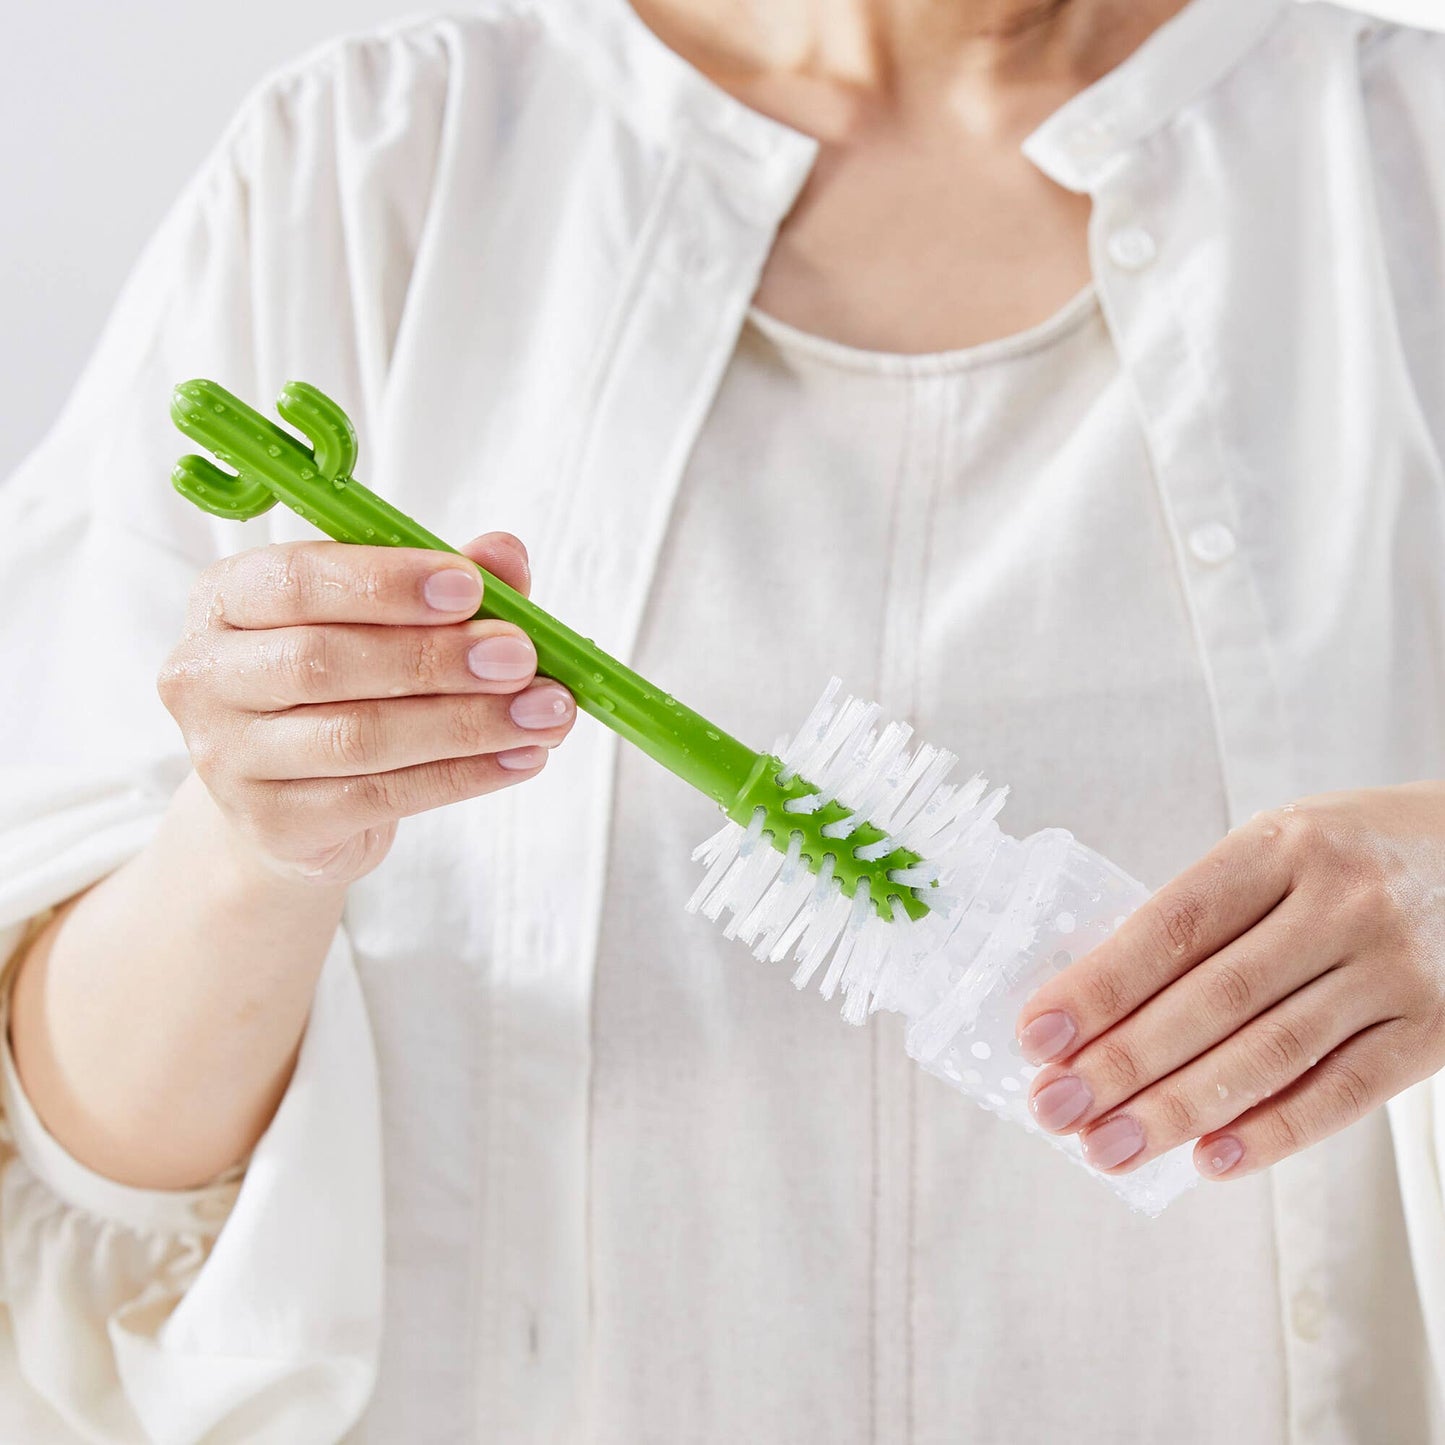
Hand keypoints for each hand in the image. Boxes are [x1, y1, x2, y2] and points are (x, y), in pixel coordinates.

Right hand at [158, 532, 574, 885]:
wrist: (294, 802)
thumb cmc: (344, 685)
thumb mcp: (387, 620)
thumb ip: (444, 582)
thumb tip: (506, 553)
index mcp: (227, 598)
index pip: (297, 580)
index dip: (386, 583)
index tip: (471, 588)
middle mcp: (207, 675)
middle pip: (325, 662)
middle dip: (436, 658)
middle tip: (522, 657)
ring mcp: (229, 759)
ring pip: (358, 737)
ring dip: (466, 723)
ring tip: (545, 712)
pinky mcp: (273, 825)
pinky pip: (379, 797)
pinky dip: (463, 776)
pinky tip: (521, 757)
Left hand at [1013, 785, 1444, 1179]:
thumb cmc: (1357, 854)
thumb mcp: (1282, 846)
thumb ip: (1210, 913)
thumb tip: (1100, 1005)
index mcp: (1283, 845)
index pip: (1174, 925)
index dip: (1100, 984)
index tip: (1037, 1034)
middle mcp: (1341, 903)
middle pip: (1213, 997)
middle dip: (1122, 1062)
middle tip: (1055, 1108)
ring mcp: (1395, 970)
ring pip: (1271, 1053)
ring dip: (1179, 1110)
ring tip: (1108, 1147)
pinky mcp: (1436, 1030)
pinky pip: (1344, 1093)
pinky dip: (1273, 1132)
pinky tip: (1210, 1160)